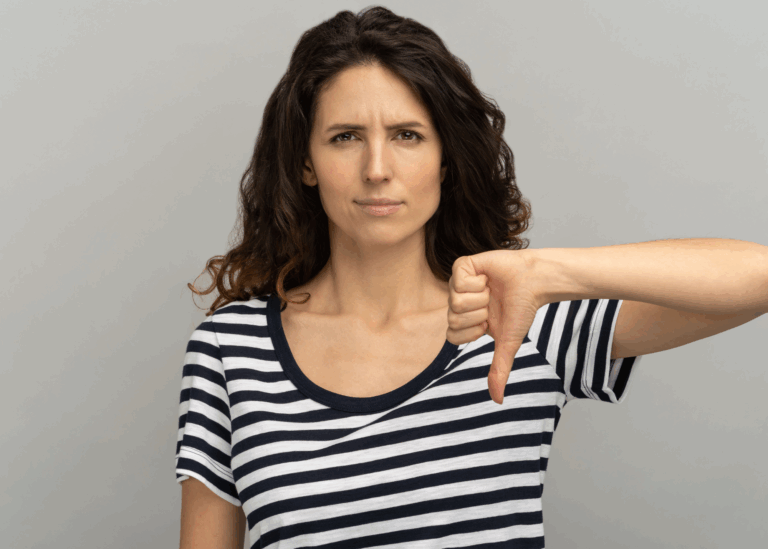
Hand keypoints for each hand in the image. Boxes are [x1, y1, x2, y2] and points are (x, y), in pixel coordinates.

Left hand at [446, 250, 544, 404]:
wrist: (535, 282)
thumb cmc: (521, 309)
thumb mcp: (507, 344)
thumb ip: (499, 370)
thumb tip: (497, 401)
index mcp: (464, 320)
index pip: (451, 335)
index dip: (472, 331)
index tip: (488, 323)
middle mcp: (458, 302)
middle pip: (452, 318)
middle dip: (479, 314)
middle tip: (492, 304)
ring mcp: (458, 284)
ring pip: (455, 300)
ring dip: (480, 298)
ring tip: (491, 290)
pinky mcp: (462, 266)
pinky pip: (458, 281)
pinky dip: (478, 282)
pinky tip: (487, 278)